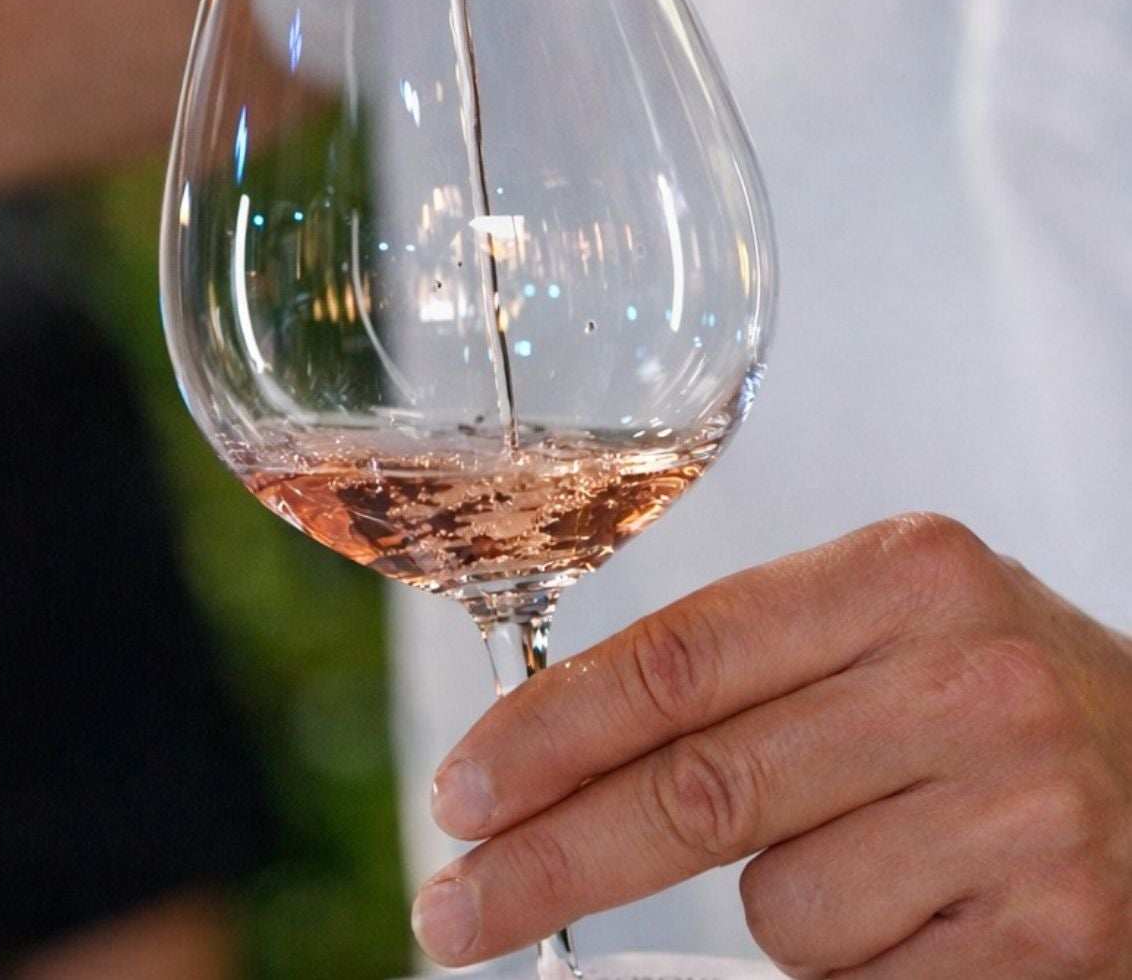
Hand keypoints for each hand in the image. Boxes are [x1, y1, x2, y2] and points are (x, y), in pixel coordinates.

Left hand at [414, 514, 1131, 975]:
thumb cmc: (985, 688)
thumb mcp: (877, 624)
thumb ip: (740, 668)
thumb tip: (553, 763)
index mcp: (901, 573)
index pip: (678, 657)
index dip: (549, 732)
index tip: (463, 792)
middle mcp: (967, 679)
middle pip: (700, 788)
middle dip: (555, 860)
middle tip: (458, 907)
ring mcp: (1022, 811)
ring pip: (781, 908)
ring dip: (775, 908)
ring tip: (866, 852)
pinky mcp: (1057, 934)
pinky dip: (852, 962)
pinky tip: (917, 908)